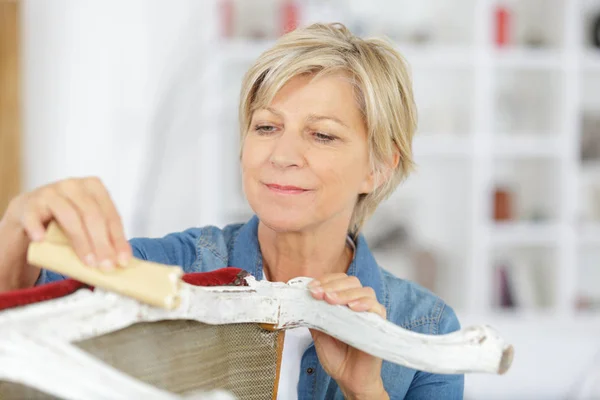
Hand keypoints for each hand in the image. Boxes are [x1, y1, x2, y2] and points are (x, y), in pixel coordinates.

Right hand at [0, 177, 130, 289]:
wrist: (28, 215)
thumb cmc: (63, 221)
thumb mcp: (86, 225)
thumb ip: (101, 238)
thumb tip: (120, 262)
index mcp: (94, 187)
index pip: (111, 215)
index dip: (118, 239)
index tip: (123, 260)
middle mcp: (73, 186)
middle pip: (93, 215)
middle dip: (102, 243)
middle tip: (106, 265)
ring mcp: (49, 192)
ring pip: (69, 216)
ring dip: (81, 242)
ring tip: (88, 262)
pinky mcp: (28, 204)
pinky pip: (33, 216)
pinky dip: (37, 228)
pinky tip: (41, 240)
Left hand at [308, 273, 388, 398]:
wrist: (348, 378)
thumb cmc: (337, 356)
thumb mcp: (318, 333)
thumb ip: (314, 316)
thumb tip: (304, 300)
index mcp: (343, 303)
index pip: (337, 281)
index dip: (325, 281)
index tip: (312, 288)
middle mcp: (358, 304)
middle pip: (351, 282)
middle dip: (332, 285)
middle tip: (319, 294)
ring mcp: (369, 313)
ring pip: (364, 291)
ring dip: (345, 293)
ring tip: (331, 300)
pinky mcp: (379, 324)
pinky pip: (377, 308)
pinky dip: (365, 304)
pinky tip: (352, 308)